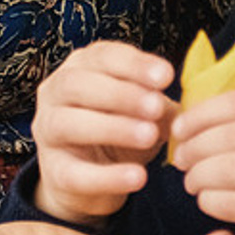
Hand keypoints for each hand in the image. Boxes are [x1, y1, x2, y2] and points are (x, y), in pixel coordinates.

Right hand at [31, 40, 174, 223]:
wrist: (90, 178)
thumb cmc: (119, 131)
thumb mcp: (141, 111)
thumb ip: (159, 104)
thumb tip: (187, 108)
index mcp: (79, 67)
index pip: (102, 56)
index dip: (134, 64)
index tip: (166, 76)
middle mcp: (55, 94)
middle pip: (78, 85)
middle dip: (121, 94)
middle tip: (156, 107)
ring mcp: (47, 133)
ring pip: (69, 124)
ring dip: (112, 127)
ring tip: (149, 136)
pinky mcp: (53, 172)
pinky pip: (75, 174)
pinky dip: (108, 176)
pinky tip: (138, 177)